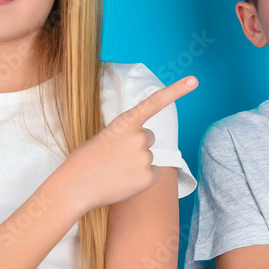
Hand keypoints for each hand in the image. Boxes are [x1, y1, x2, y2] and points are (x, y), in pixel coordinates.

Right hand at [43, 76, 197, 211]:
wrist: (74, 187)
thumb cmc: (85, 161)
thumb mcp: (104, 137)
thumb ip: (125, 135)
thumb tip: (142, 147)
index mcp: (124, 122)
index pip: (155, 102)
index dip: (176, 90)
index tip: (193, 81)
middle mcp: (139, 136)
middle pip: (149, 138)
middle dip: (136, 146)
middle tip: (115, 157)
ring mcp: (144, 156)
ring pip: (149, 157)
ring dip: (136, 164)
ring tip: (115, 171)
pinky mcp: (148, 176)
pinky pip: (153, 174)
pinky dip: (142, 179)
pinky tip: (124, 181)